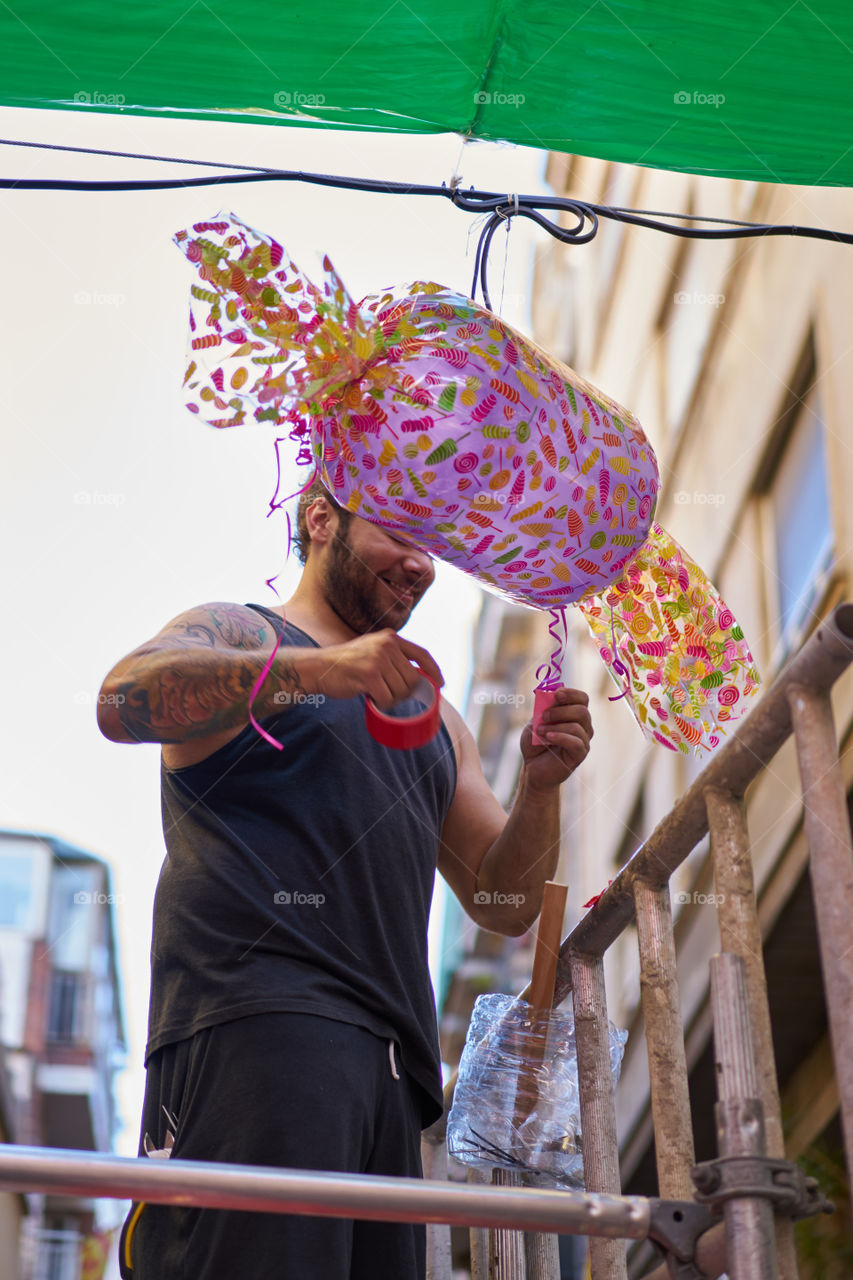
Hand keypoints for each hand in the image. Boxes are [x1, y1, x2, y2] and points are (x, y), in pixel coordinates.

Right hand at [310, 630, 443, 709]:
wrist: (319, 667)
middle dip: (405, 692)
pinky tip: (370, 697)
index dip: (434, 671)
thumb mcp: (373, 649)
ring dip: (391, 698)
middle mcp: (386, 645)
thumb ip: (394, 657)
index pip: (422, 654)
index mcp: (390, 637)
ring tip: (375, 692)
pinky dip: (381, 703)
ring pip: (401, 691)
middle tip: (388, 693)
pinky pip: (387, 699)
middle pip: (413, 679)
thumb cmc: (347, 664)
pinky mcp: (369, 675)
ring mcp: (378, 659)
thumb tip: (421, 679)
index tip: (440, 684)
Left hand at [520, 688, 592, 790]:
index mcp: (574, 715)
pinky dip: (560, 736)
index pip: (582, 698)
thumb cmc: (535, 744)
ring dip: (555, 725)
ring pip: (578, 726)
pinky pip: (576, 742)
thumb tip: (550, 696)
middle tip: (543, 716)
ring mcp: (583, 741)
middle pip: (582, 710)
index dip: (571, 693)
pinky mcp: (580, 754)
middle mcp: (583, 726)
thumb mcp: (535, 722)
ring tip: (539, 731)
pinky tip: (547, 737)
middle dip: (560, 710)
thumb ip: (543, 709)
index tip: (556, 694)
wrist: (533, 768)